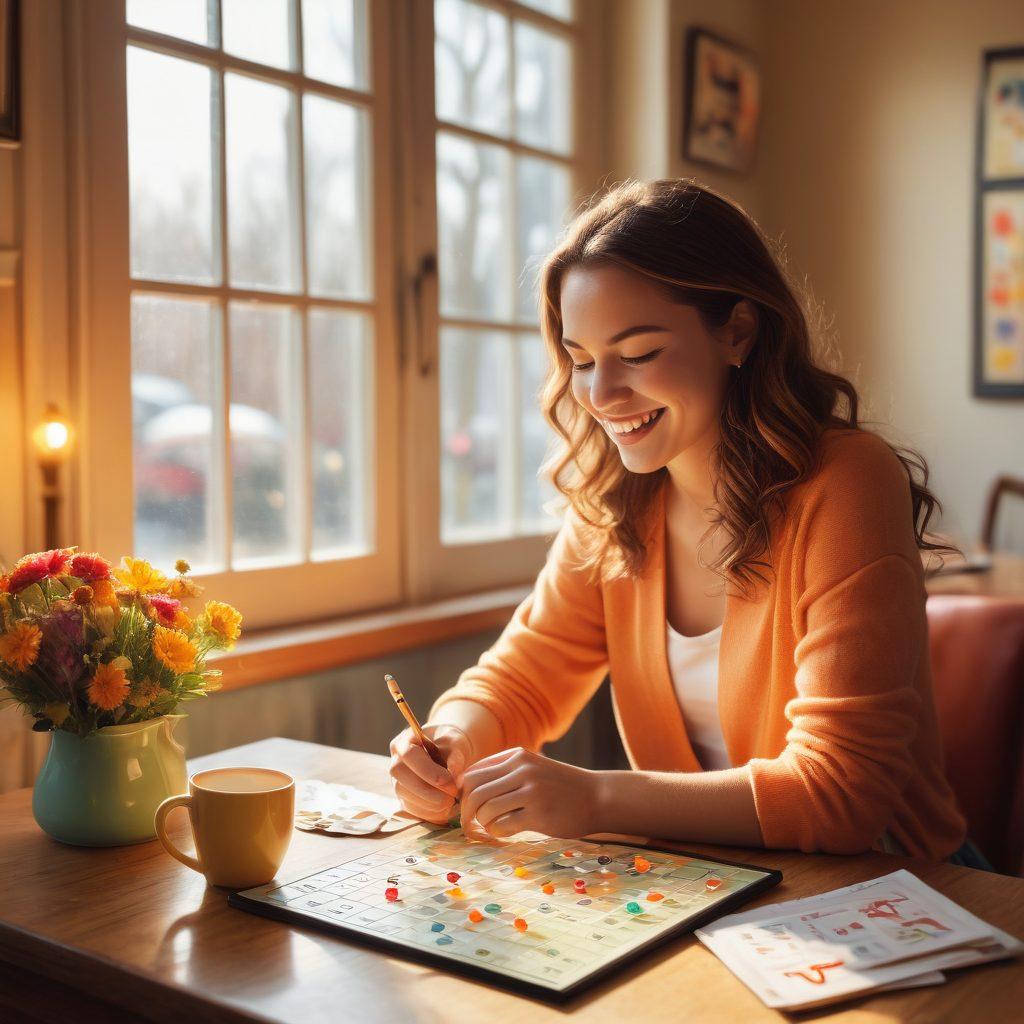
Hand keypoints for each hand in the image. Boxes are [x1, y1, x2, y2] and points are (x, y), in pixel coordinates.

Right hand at [389, 723, 475, 824]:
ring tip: (452, 801)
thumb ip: (455, 756)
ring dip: (431, 805)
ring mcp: (398, 782)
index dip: (429, 771)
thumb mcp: (456, 743)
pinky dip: (430, 813)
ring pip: (405, 798)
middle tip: (452, 795)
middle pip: (401, 780)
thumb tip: (453, 775)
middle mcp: (395, 762)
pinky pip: (412, 810)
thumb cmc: (450, 743)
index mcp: (404, 742)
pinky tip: (446, 809)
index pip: (409, 755)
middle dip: (428, 792)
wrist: (449, 752)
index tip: (450, 781)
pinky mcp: (404, 798)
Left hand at [459, 747, 602, 839]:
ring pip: (485, 809)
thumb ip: (505, 772)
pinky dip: (497, 832)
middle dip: (465, 812)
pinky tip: (505, 832)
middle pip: (474, 791)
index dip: (463, 794)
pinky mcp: (539, 814)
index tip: (466, 808)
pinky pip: (503, 826)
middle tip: (468, 825)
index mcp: (516, 756)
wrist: (598, 797)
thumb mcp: (533, 767)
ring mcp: (531, 791)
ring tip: (491, 828)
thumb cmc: (560, 786)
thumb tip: (466, 788)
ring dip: (482, 824)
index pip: (473, 773)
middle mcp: (522, 769)